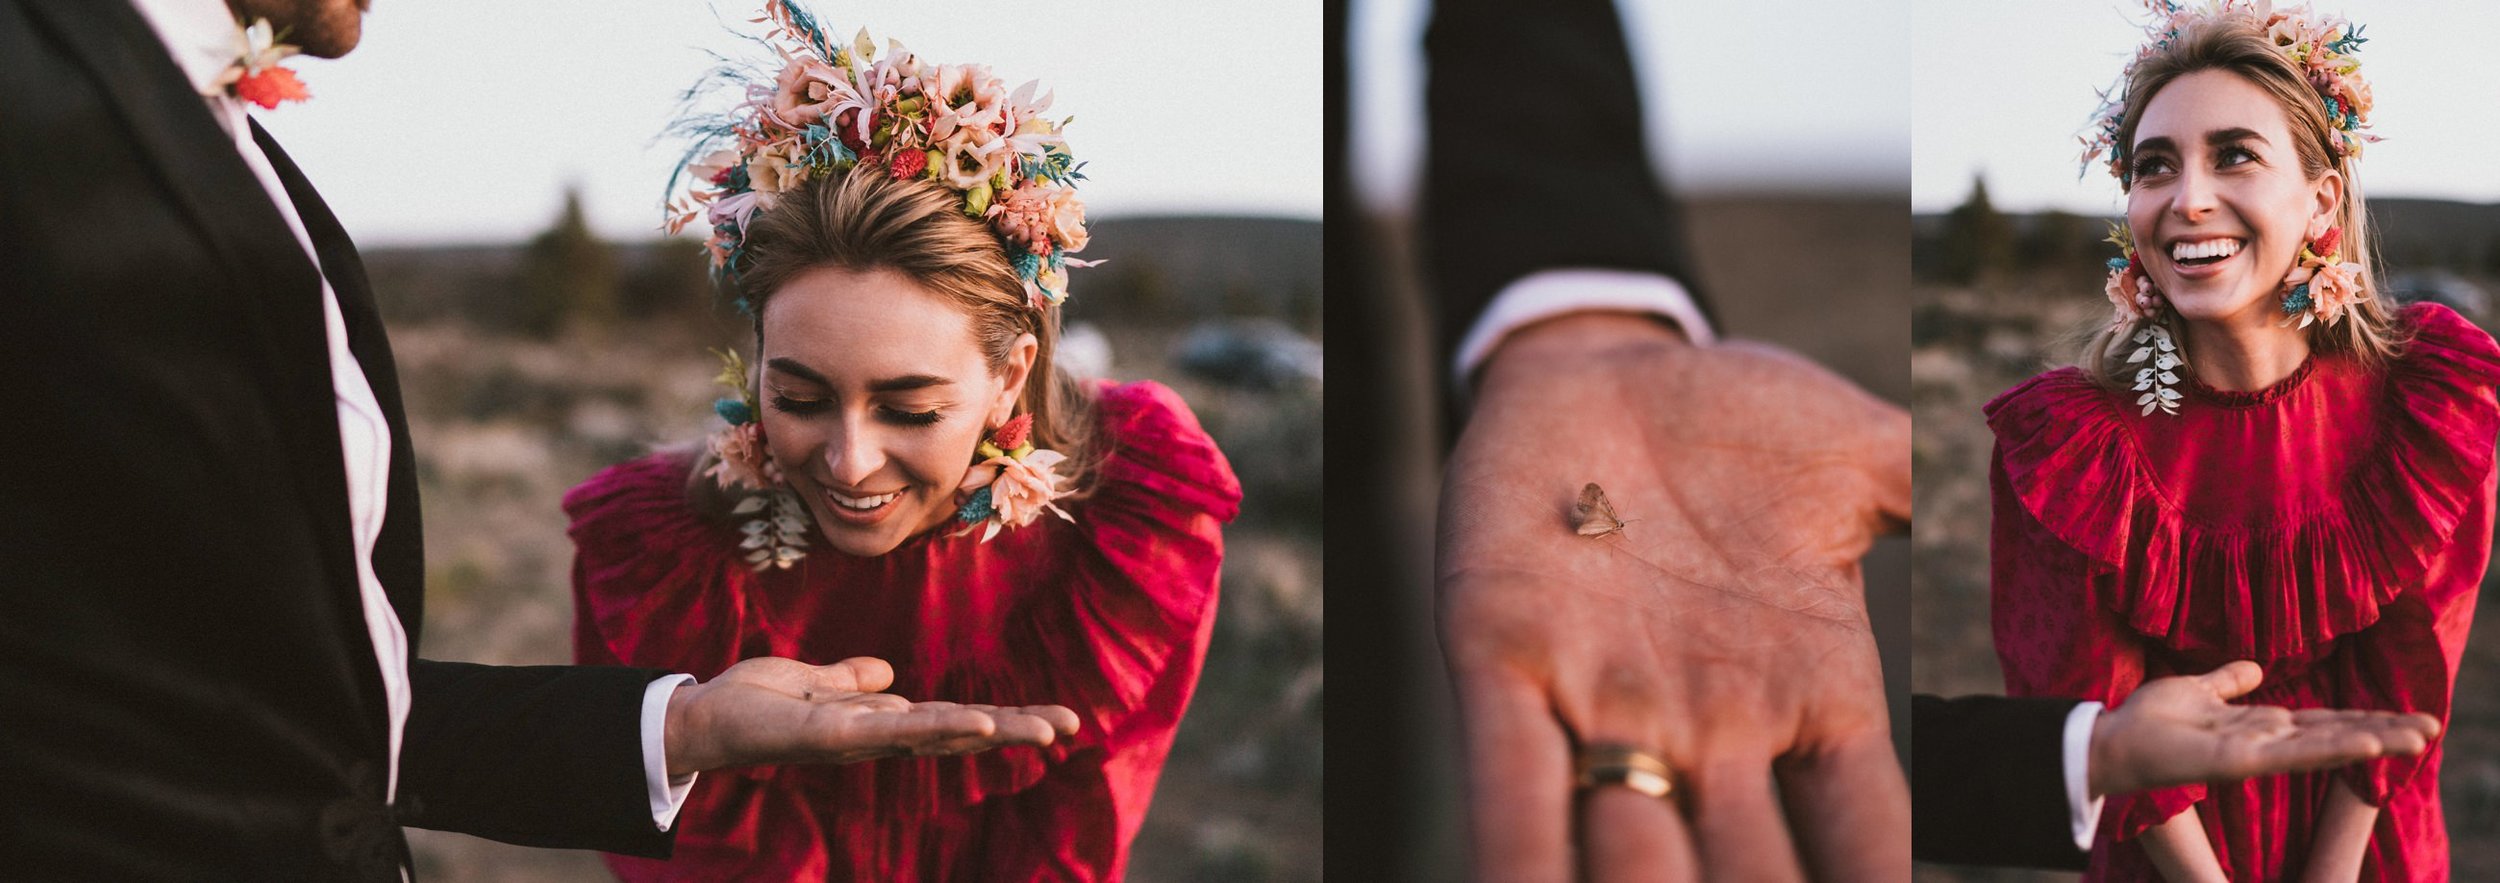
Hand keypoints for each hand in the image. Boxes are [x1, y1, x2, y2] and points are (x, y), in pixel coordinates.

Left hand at [662, 656, 1079, 776]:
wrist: (700, 719)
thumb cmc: (754, 702)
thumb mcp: (811, 680)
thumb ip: (848, 679)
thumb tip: (885, 674)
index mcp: (879, 720)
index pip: (950, 717)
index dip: (1000, 718)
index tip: (1050, 717)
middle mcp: (877, 736)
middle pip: (958, 732)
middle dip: (1015, 730)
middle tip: (1072, 727)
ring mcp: (857, 739)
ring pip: (936, 733)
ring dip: (990, 731)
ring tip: (1040, 729)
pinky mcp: (830, 735)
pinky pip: (891, 731)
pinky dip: (937, 728)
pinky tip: (975, 724)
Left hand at [1437, 313, 1910, 881]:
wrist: (1593, 365)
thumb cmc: (1736, 419)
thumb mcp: (1858, 455)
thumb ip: (1941, 494)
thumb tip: (2075, 503)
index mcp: (1812, 697)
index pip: (1863, 838)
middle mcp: (1712, 728)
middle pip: (1750, 873)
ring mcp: (1604, 700)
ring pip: (1631, 847)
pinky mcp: (1502, 657)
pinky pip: (1510, 780)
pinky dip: (1516, 853)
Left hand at [2088, 660, 2438, 797]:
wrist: (2116, 739)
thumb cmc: (2151, 719)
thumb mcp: (2199, 691)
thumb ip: (2229, 682)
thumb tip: (2257, 668)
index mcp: (2261, 725)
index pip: (2324, 721)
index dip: (2365, 717)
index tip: (2407, 716)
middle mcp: (2267, 741)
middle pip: (2335, 733)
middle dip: (2384, 730)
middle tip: (2432, 729)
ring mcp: (2257, 753)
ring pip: (2325, 745)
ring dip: (2370, 740)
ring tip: (2414, 739)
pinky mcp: (2241, 762)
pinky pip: (2293, 753)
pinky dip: (2330, 749)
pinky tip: (2364, 744)